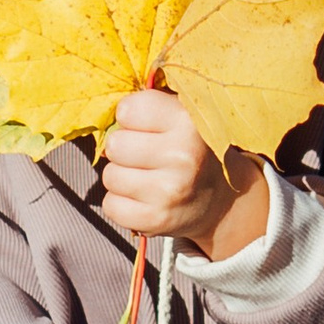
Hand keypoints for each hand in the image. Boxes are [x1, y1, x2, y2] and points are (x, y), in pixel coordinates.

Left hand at [99, 88, 270, 254]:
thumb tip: (104, 105)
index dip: (130, 117)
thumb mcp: (182, 116)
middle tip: (145, 155)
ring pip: (110, 176)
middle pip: (114, 145)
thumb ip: (150, 103)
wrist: (219, 199)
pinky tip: (142, 199)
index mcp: (188, 121)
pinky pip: (111, 206)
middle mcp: (182, 156)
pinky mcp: (157, 220)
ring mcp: (169, 191)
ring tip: (146, 177)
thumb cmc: (190, 149)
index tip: (145, 125)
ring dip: (121, 177)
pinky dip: (121, 203)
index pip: (127, 110)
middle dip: (123, 149)